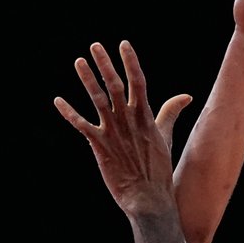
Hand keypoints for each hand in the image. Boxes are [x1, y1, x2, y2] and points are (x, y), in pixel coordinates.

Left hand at [54, 39, 191, 217]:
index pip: (139, 82)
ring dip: (88, 80)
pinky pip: (81, 125)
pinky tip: (58, 101)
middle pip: (115, 86)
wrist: (148, 198)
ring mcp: (113, 133)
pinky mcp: (99, 146)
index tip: (123, 44)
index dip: (131, 62)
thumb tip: (186, 96)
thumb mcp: (166, 137)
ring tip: (79, 62)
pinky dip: (69, 112)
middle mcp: (128, 121)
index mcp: (145, 117)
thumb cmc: (158, 170)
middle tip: (95, 46)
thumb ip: (170, 113)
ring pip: (98, 100)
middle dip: (105, 64)